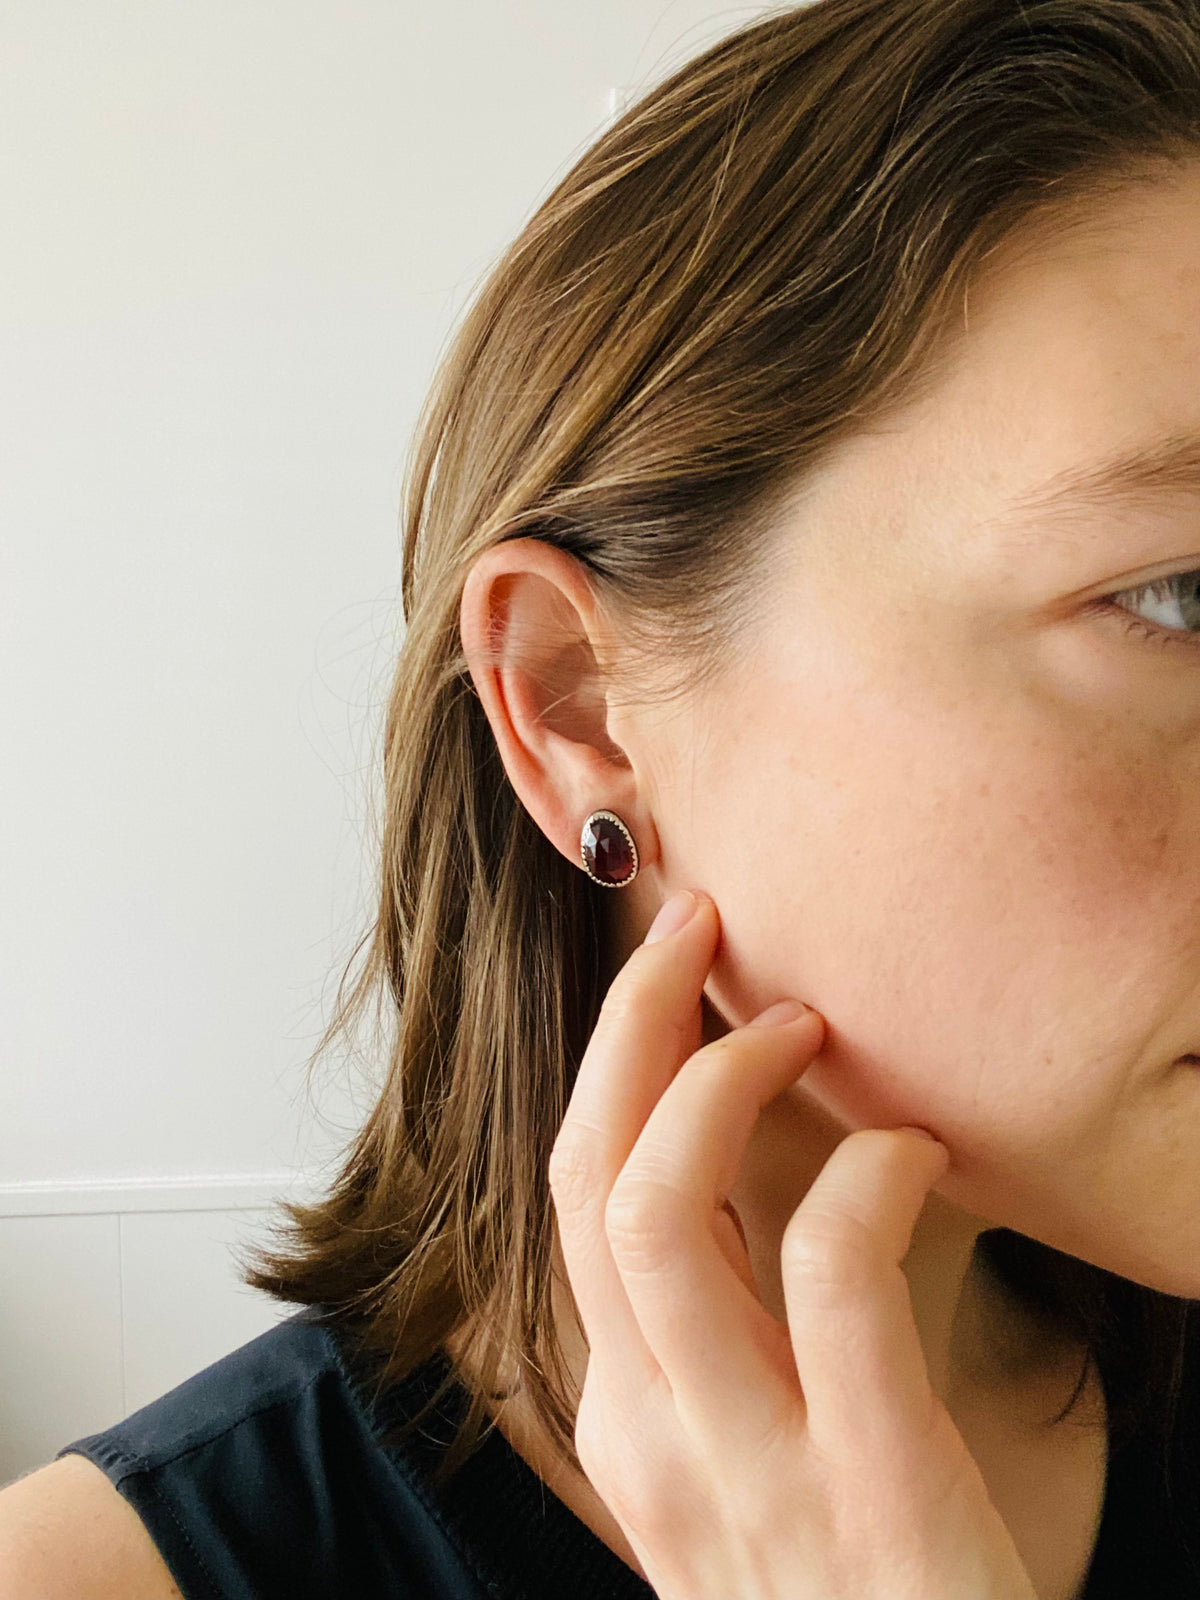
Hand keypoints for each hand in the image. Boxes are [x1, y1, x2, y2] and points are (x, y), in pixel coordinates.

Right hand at [548, 889, 1037, 1599]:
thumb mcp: (750, 1482)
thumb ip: (724, 1359)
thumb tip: (753, 1198)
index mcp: (629, 1425)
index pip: (569, 1200)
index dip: (605, 1065)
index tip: (663, 978)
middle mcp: (653, 1439)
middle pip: (586, 1176)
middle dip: (631, 1023)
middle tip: (698, 927)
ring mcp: (746, 1471)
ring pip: (656, 1206)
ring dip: (722, 1076)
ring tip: (804, 1022)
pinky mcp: (870, 1492)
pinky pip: (830, 1272)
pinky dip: (868, 1175)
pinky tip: (916, 1149)